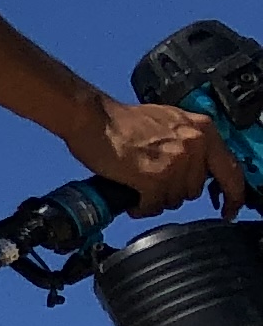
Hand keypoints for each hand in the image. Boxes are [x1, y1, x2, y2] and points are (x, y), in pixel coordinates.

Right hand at [61, 99, 250, 217]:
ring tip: (139, 190)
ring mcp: (175, 163)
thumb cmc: (119, 119)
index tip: (229, 208)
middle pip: (195, 189)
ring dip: (156, 200)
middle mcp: (194, 145)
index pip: (231, 170)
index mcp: (202, 130)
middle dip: (174, 192)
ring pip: (174, 200)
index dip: (232, 195)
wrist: (92, 117)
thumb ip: (188, 141)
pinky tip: (132, 199)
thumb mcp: (169, 121)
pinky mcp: (154, 179)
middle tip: (153, 185)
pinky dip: (142, 207)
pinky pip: (154, 206)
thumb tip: (193, 165)